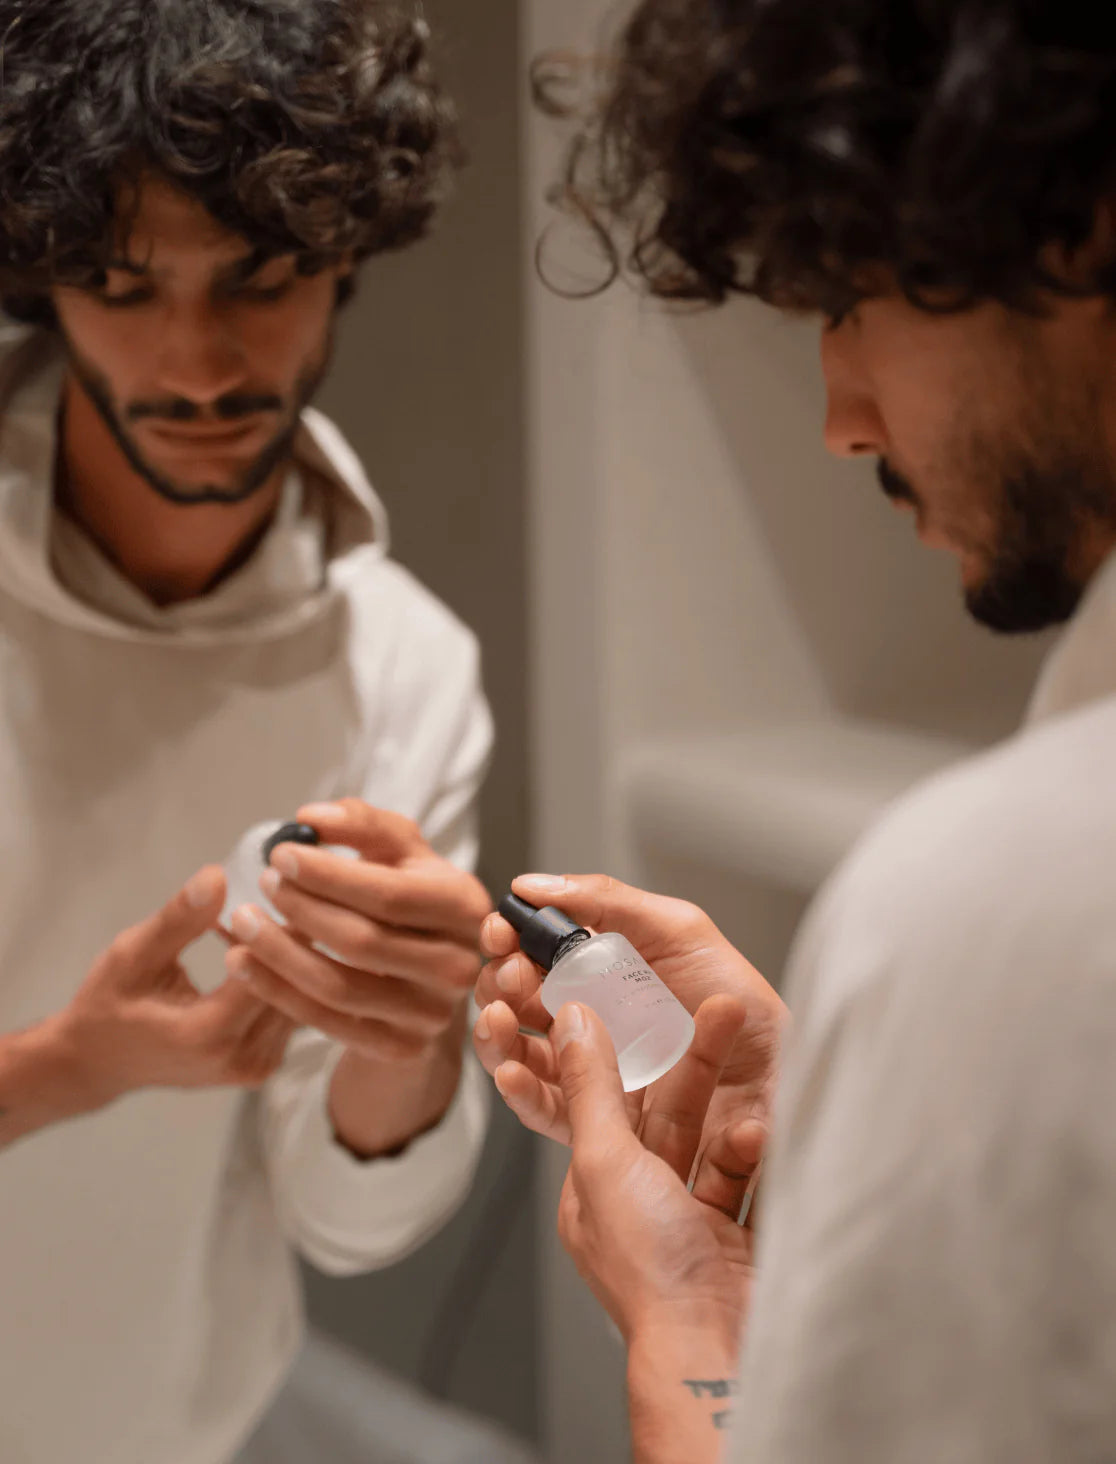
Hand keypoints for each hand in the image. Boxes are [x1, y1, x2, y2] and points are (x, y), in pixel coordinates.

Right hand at [59, 866, 293, 1108]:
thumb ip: (178, 920)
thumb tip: (218, 875)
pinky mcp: (265, 1064)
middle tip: (292, 888)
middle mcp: (241, 1059)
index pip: (265, 972)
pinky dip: (283, 975)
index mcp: (206, 1035)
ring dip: (292, 954)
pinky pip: (291, 1011)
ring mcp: (257, 1066)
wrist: (101, 1061)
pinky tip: (266, 942)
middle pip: (292, 987)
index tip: (284, 885)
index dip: (277, 927)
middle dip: (292, 936)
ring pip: (299, 998)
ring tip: (280, 909)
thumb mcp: (132, 955)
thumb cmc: (110, 1002)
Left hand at [223, 800, 490, 1062]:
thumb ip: (362, 824)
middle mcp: (458, 965)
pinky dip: (278, 992)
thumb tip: (311, 818)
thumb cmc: (405, 896)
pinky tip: (244, 964)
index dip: (330, 876)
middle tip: (261, 884)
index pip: (390, 894)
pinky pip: (328, 1023)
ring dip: (280, 954)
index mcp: (465, 906)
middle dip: (302, 910)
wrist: (426, 974)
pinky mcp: (402, 1048)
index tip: (280, 855)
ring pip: (340, 987)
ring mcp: (432, 1014)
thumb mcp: (399, 852)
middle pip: (363, 942)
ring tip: (242, 922)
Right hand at [474, 873, 785, 1163]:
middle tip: (512, 978)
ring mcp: (594, 1073)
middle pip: (517, 1004)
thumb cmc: (743, 1007)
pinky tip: (511, 1071)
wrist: (783, 1081)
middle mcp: (591, 1021)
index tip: (502, 933)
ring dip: (495, 1036)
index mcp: (602, 973)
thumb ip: (608, 900)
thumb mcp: (679, 931)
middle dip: (500, 986)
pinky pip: (546, 1111)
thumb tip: (535, 884)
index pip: (535, 955)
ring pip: (520, 1055)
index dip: (510, 942)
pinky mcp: (602, 1124)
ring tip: (497, 1020)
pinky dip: (518, 1092)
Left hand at [555, 996, 755, 1346]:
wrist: (718, 1348)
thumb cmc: (650, 1271)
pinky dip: (759, 1164)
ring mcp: (692, 1224)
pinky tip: (766, 1156)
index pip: (607, 1104)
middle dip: (698, 1067)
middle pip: (670, 1116)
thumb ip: (591, 1087)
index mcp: (595, 1191)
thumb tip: (570, 1022)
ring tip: (756, 1125)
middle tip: (727, 1012)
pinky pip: (751, 1181)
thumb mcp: (605, 1161)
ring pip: (715, 1144)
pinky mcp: (740, 1237)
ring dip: (737, 1128)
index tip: (655, 1006)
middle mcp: (641, 1206)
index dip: (631, 1052)